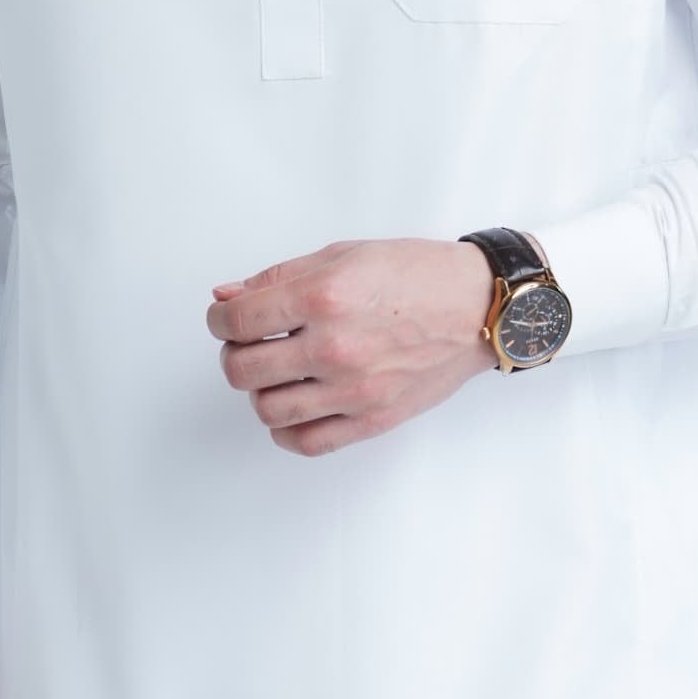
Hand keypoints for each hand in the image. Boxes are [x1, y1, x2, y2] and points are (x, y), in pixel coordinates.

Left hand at [208, 235, 495, 454]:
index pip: (236, 321)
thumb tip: (226, 298)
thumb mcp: (343, 256)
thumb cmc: (418, 276)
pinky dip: (286, 430)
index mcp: (323, 297)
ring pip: (267, 410)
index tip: (228, 319)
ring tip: (278, 374)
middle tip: (250, 345)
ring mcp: (353, 389)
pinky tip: (295, 407)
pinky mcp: (371, 419)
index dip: (220, 320)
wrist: (478, 308)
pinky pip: (305, 442)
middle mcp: (334, 347)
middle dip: (234, 354)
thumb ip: (278, 278)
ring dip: (261, 391)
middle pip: (241, 370)